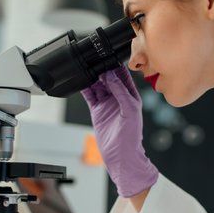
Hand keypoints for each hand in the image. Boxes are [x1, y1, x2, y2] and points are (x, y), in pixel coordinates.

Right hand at [81, 65, 158, 197]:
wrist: (121, 156)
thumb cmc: (132, 137)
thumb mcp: (129, 110)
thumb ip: (121, 92)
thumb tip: (111, 76)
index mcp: (131, 96)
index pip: (124, 76)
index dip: (116, 66)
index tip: (109, 56)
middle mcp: (119, 98)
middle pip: (109, 78)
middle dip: (102, 69)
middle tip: (94, 59)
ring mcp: (107, 104)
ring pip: (98, 85)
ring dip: (93, 77)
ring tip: (86, 66)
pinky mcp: (97, 110)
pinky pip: (90, 95)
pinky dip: (85, 88)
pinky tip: (81, 80)